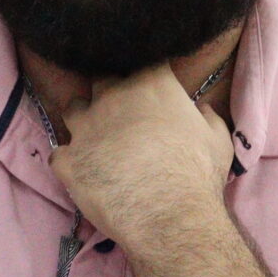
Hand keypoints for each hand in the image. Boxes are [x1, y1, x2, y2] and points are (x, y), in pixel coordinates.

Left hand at [52, 64, 233, 247]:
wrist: (169, 215)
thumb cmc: (198, 174)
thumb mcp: (217, 140)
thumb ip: (208, 117)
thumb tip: (203, 109)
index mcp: (151, 84)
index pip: (143, 61)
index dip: (146, 76)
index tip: (151, 90)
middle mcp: (112, 96)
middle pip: (102, 79)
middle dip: (109, 93)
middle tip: (122, 115)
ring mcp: (84, 127)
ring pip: (72, 108)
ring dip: (82, 119)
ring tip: (95, 138)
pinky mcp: (68, 159)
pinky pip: (59, 153)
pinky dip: (69, 161)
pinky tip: (82, 172)